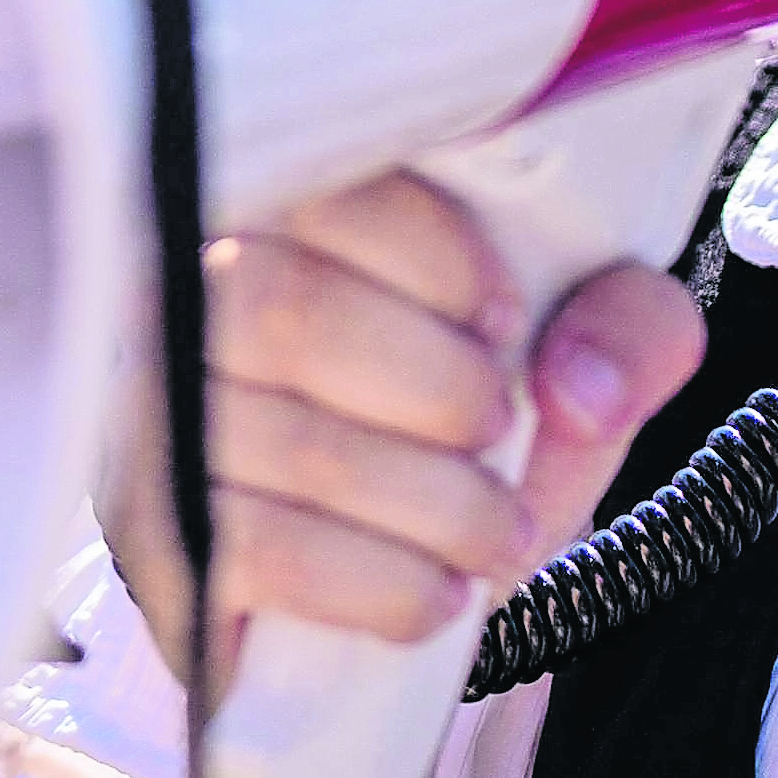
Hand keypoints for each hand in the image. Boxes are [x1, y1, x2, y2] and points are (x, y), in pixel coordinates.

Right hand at [104, 174, 704, 671]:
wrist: (392, 564)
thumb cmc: (468, 413)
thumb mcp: (578, 348)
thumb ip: (629, 324)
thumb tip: (578, 385)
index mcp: (277, 199)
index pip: (317, 184)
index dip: (433, 258)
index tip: (505, 322)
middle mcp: (177, 287)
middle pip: (285, 309)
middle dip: (437, 389)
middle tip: (500, 431)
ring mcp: (147, 413)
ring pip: (286, 442)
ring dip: (434, 507)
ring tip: (497, 535)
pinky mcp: (149, 534)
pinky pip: (261, 553)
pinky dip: (382, 584)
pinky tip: (436, 594)